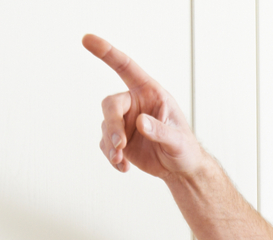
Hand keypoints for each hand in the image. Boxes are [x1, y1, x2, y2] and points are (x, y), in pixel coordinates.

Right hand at [83, 35, 204, 179]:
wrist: (181, 169)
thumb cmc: (184, 148)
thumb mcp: (177, 140)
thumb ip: (160, 130)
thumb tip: (140, 122)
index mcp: (150, 93)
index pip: (126, 68)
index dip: (107, 53)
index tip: (87, 39)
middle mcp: (135, 103)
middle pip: (110, 105)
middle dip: (112, 125)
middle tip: (120, 145)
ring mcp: (125, 121)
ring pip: (105, 126)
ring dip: (111, 145)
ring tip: (121, 160)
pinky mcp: (119, 139)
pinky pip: (106, 144)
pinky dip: (111, 156)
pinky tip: (124, 167)